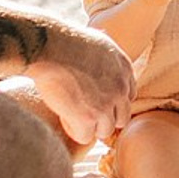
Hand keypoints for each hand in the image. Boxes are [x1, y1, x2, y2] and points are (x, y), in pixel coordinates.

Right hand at [23, 24, 132, 147]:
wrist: (50, 47)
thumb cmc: (65, 40)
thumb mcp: (97, 42)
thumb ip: (106, 57)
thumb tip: (101, 55)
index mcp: (124, 68)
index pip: (128, 96)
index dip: (111, 101)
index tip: (95, 100)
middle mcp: (120, 87)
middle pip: (121, 117)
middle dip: (104, 118)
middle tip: (83, 111)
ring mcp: (106, 104)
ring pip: (105, 130)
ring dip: (89, 126)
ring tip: (71, 112)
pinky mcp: (88, 118)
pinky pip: (85, 136)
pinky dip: (73, 130)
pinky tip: (64, 116)